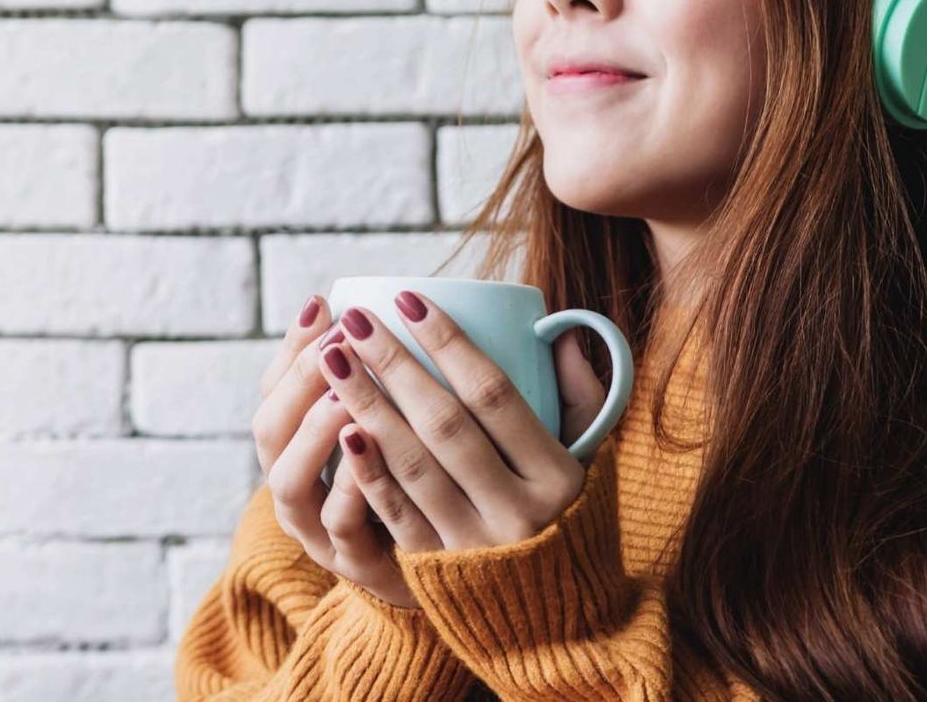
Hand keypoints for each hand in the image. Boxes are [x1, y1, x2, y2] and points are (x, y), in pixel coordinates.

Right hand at [252, 294, 421, 608]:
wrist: (446, 576)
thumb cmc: (423, 484)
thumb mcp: (399, 426)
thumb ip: (395, 377)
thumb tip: (405, 300)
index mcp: (296, 445)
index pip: (273, 389)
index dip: (292, 347)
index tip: (323, 304)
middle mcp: (294, 484)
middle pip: (268, 428)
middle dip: (300, 380)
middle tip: (339, 342)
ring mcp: (315, 528)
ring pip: (288, 479)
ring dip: (315, 431)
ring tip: (345, 395)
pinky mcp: (352, 562)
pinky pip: (338, 526)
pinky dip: (348, 488)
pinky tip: (369, 452)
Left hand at [316, 292, 608, 554]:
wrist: (559, 625)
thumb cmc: (572, 522)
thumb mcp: (593, 462)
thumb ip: (584, 397)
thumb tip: (560, 331)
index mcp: (558, 477)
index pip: (495, 396)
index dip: (448, 343)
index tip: (408, 300)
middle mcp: (516, 513)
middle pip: (444, 425)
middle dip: (395, 365)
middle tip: (355, 320)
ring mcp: (473, 546)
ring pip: (412, 466)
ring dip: (367, 406)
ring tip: (333, 358)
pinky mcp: (436, 573)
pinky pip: (395, 515)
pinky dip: (367, 472)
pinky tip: (341, 429)